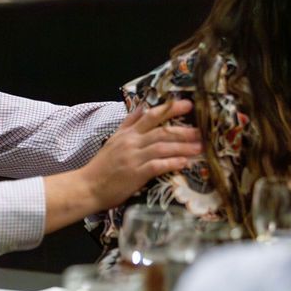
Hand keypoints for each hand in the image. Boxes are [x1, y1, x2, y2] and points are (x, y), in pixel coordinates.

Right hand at [79, 100, 202, 211]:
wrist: (88, 186)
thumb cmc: (102, 166)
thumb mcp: (114, 139)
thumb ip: (129, 123)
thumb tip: (142, 107)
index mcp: (127, 133)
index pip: (151, 116)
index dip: (170, 109)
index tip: (188, 105)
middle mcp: (131, 142)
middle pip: (161, 131)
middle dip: (183, 130)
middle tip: (201, 131)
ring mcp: (133, 157)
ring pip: (162, 147)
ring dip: (182, 147)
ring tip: (199, 147)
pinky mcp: (135, 174)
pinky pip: (157, 165)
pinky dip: (171, 163)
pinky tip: (184, 162)